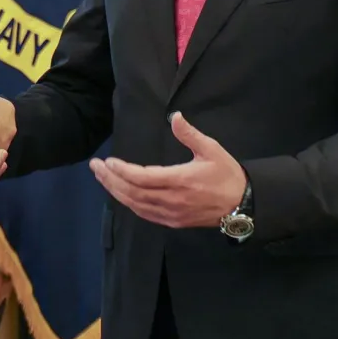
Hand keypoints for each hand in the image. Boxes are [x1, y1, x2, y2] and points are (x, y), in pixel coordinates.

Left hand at [89, 112, 246, 228]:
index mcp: (180, 180)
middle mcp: (171, 200)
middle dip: (110, 180)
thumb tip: (175, 116)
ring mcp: (170, 214)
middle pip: (133, 192)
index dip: (122, 171)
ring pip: (135, 204)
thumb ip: (190, 134)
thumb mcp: (212, 149)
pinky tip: (120, 194)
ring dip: (115, 191)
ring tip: (102, 178)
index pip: (142, 178)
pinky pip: (144, 214)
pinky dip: (128, 203)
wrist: (242, 205)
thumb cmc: (226, 174)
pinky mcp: (172, 222)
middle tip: (95, 167)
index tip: (108, 161)